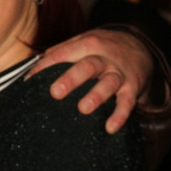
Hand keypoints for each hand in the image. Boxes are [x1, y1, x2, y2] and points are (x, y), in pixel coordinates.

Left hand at [29, 27, 150, 132]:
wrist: (141, 46)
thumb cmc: (101, 49)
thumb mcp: (82, 43)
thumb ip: (59, 53)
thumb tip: (31, 69)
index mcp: (86, 45)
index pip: (62, 54)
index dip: (45, 67)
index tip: (30, 81)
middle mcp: (103, 58)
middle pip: (87, 66)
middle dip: (71, 79)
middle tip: (55, 93)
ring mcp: (118, 72)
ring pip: (109, 83)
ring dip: (97, 96)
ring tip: (83, 109)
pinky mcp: (133, 87)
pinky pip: (127, 102)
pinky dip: (120, 114)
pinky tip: (110, 127)